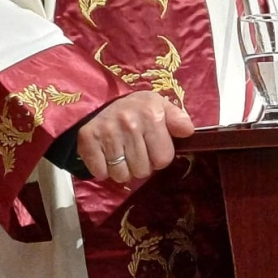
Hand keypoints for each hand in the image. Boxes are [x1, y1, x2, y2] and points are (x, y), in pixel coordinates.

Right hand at [76, 91, 194, 183]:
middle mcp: (130, 123)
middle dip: (141, 165)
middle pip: (142, 170)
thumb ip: (178, 119)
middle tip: (135, 150)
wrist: (100, 102)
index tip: (152, 147)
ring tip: (121, 153)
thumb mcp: (160, 106)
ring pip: (122, 175)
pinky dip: (103, 169)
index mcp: (152, 114)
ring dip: (122, 170)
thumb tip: (189, 131)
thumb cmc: (136, 108)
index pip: (164, 159)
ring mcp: (107, 132)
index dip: (159, 157)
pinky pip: (101, 173)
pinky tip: (105, 155)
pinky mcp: (88, 140)